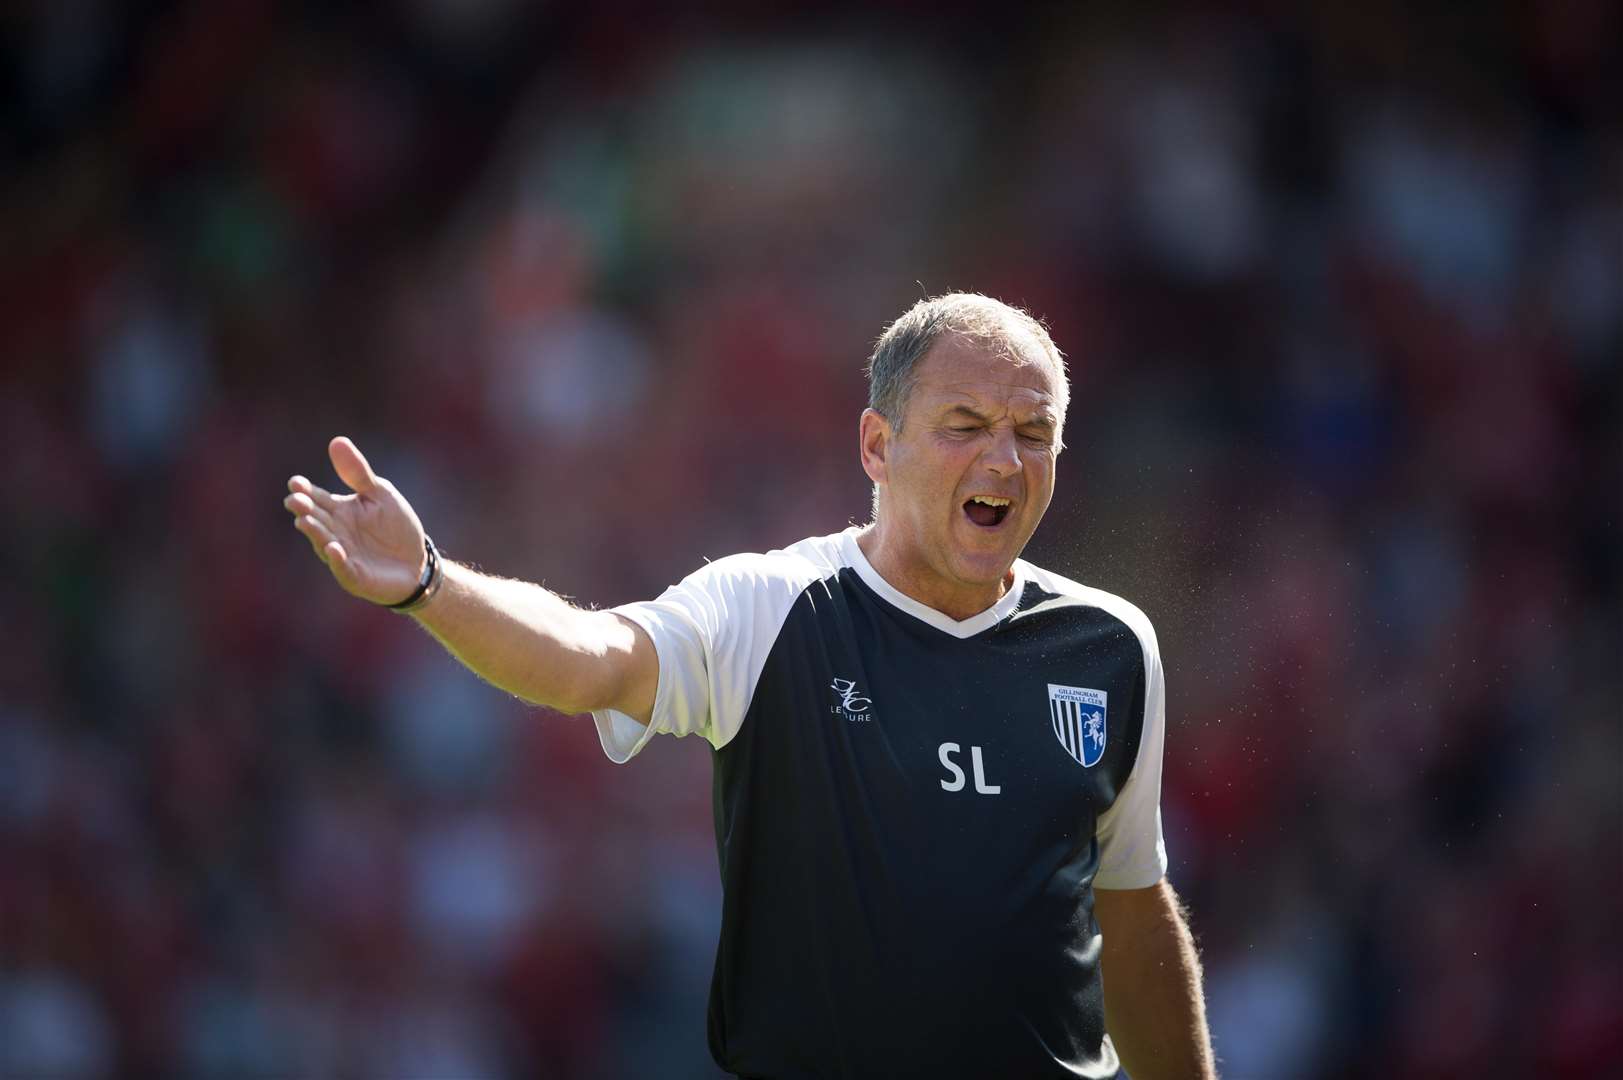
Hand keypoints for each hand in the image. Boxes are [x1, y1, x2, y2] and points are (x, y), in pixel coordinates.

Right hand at [283, 436, 428, 605]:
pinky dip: (338, 559)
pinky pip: (343, 568)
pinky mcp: (354, 576)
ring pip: (324, 543)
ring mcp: (342, 555)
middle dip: (305, 511)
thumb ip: (358, 473)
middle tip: (295, 501)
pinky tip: (334, 548)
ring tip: (306, 521)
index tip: (296, 483)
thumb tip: (337, 441)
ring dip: (316, 533)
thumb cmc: (396, 526)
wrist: (418, 562)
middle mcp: (334, 532)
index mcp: (338, 510)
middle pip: (315, 519)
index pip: (316, 498)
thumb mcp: (380, 494)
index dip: (305, 491)